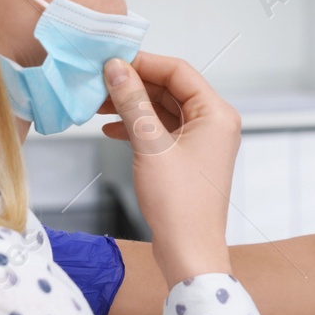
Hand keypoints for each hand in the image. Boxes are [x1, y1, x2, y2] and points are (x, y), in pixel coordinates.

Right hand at [101, 52, 236, 285]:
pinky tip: (111, 129)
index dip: (143, 63)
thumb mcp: (150, 147)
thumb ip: (133, 103)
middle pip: (170, 88)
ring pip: (163, 109)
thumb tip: (116, 69)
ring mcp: (202, 140)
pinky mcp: (188, 157)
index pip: (178, 72)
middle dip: (133, 85)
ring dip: (132, 106)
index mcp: (216, 113)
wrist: (189, 253)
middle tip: (98, 83)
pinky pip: (162, 130)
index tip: (111, 61)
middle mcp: (214, 122)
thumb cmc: (179, 205)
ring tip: (97, 105)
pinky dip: (137, 127)